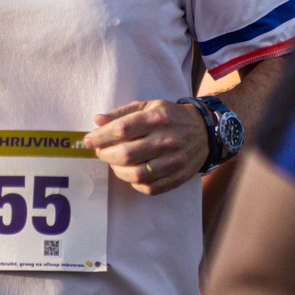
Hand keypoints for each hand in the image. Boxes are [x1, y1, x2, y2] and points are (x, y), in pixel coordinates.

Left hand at [86, 99, 208, 196]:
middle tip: (100, 152)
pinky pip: (150, 188)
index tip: (88, 140)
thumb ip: (122, 113)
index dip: (100, 136)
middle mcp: (166, 139)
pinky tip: (131, 173)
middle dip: (105, 155)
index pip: (122, 129)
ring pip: (137, 174)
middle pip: (126, 154)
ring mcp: (174, 161)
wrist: (206, 131)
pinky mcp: (178, 177)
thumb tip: (97, 121)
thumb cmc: (171, 117)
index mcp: (157, 118)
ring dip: (118, 171)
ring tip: (114, 163)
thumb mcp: (149, 106)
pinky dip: (135, 183)